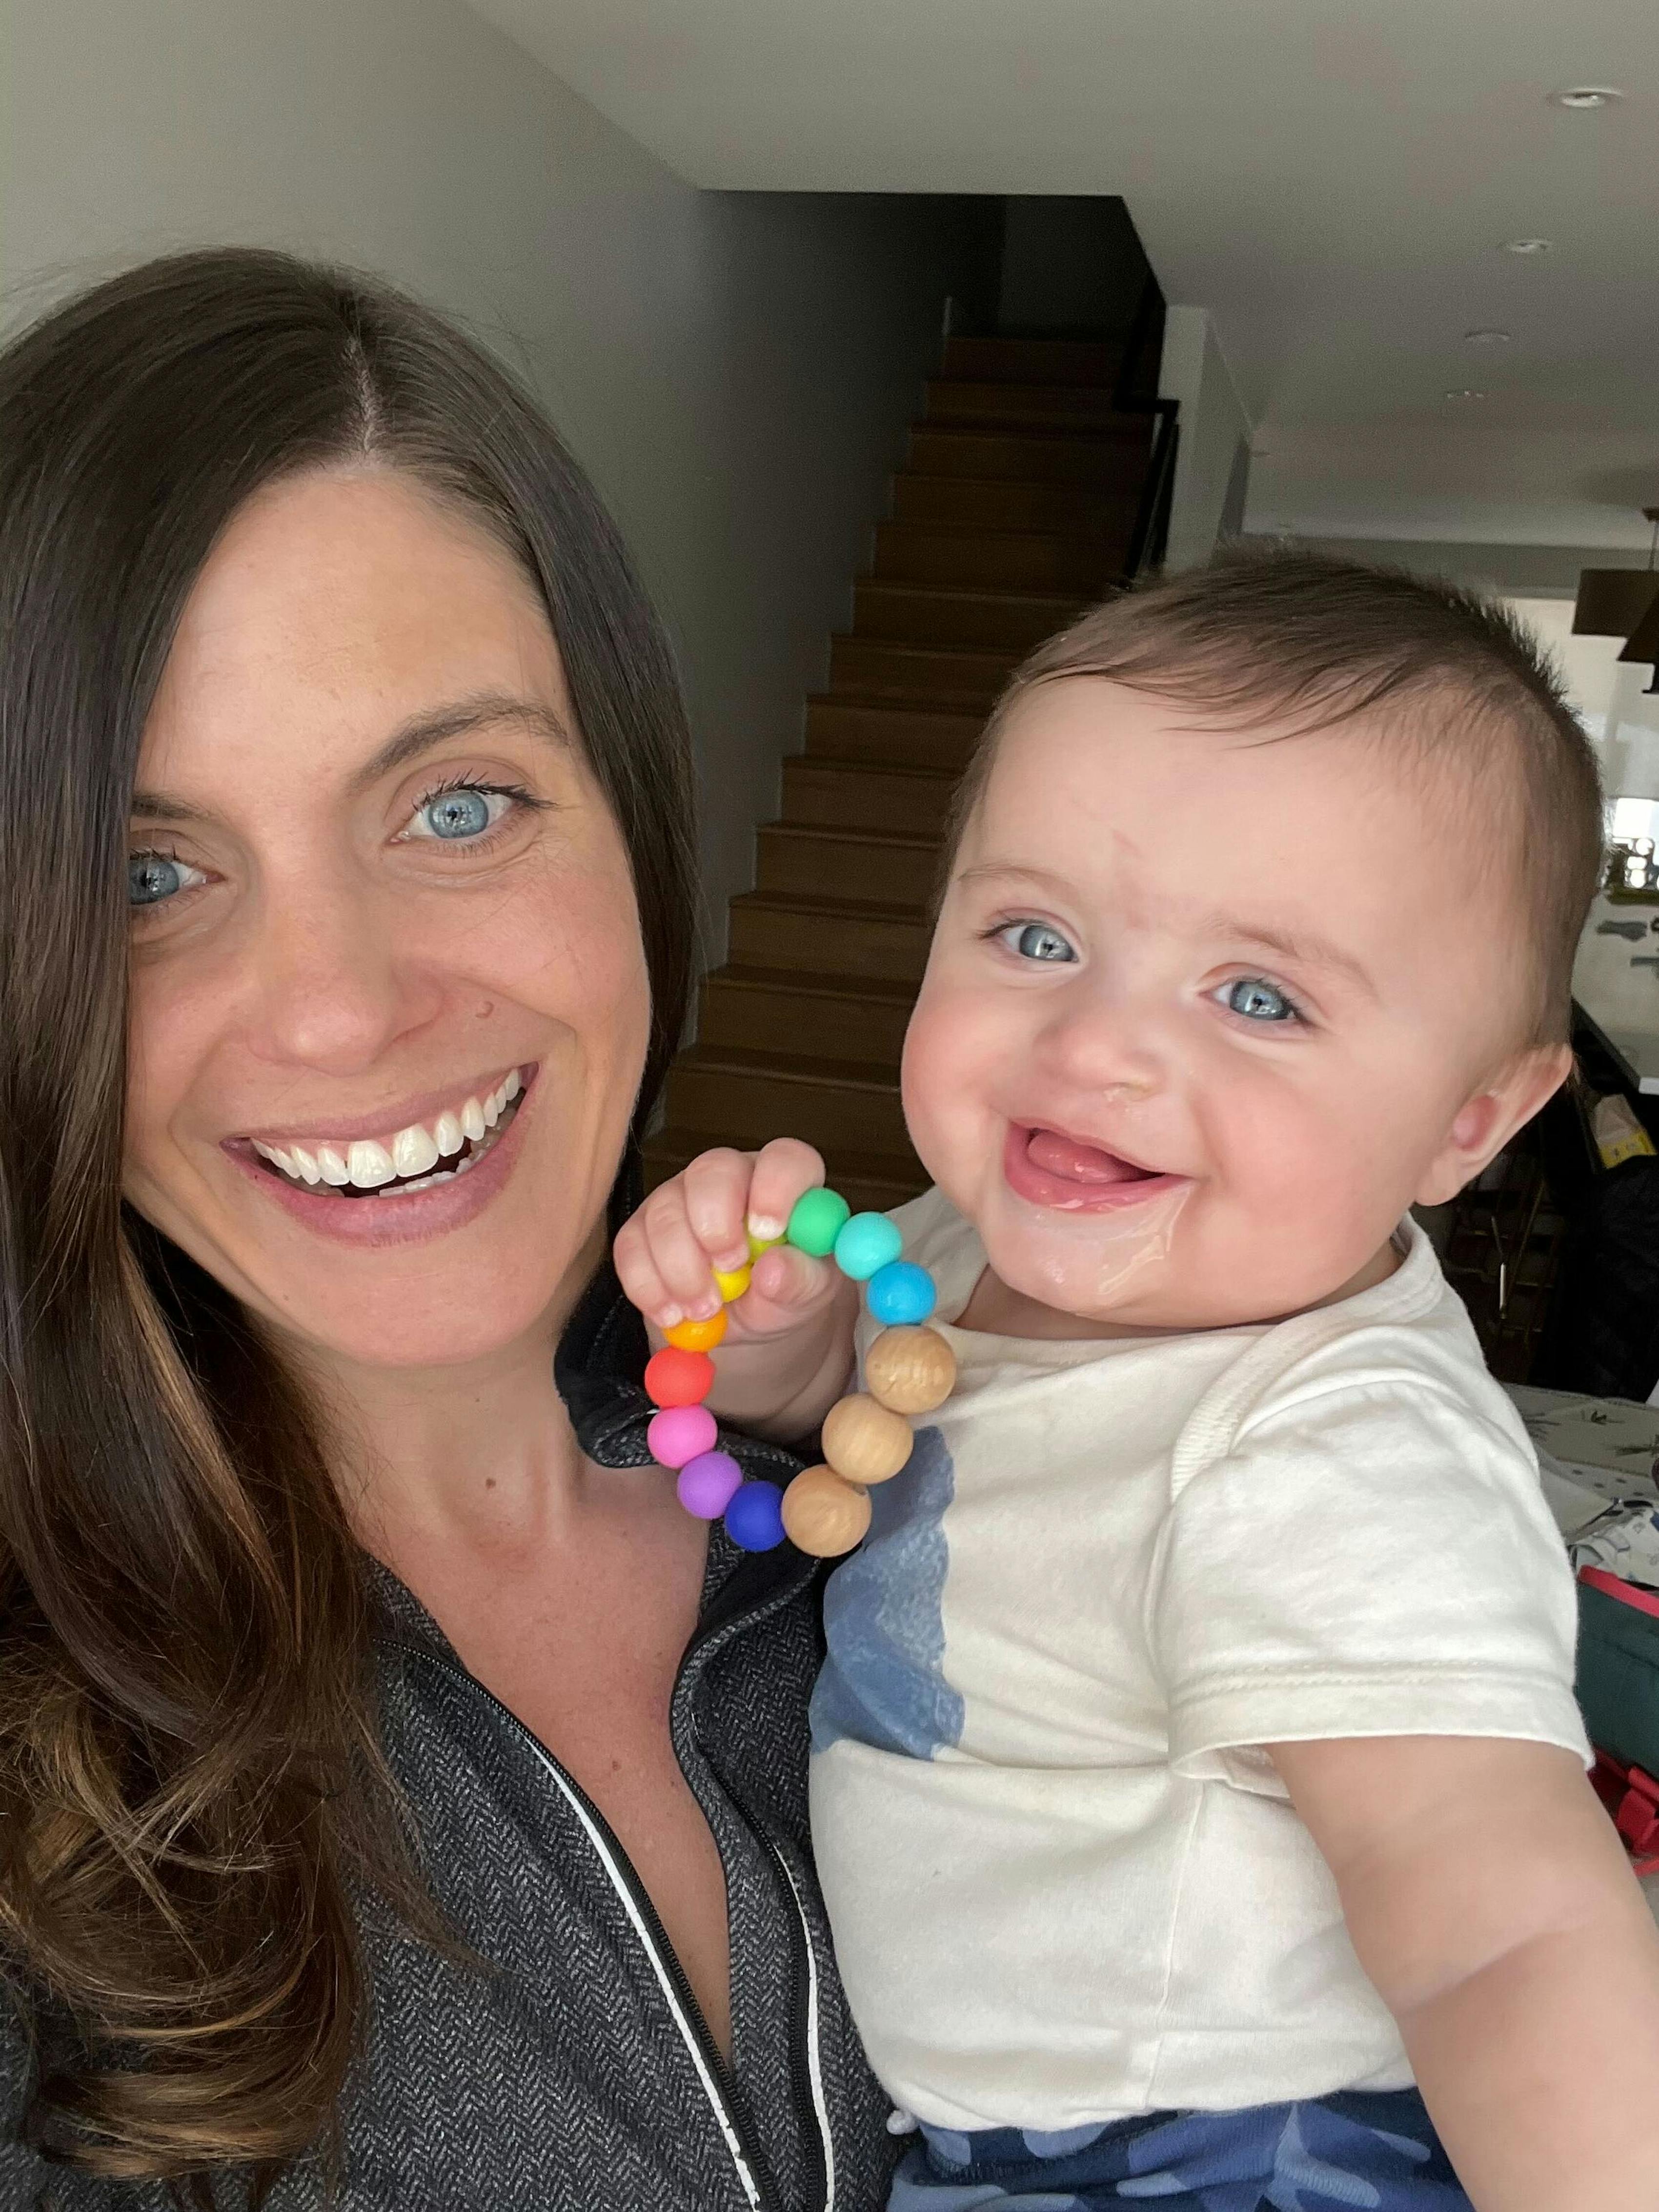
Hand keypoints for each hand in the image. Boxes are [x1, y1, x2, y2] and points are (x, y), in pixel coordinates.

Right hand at [613, 1140, 857, 1435]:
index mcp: (784, 1180)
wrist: (744, 1320)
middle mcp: (730, 1176)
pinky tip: (672, 1313)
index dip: (775, 1188)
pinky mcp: (642, 1228)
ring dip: (681, 1269)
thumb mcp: (809, 1293)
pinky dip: (648, 1286)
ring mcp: (680, 1197)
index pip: (784, 1159)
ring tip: (705, 1311)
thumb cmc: (785, 1290)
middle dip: (715, 1225)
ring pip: (666, 1212)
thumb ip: (801, 1280)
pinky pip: (630, 1247)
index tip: (766, 1233)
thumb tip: (774, 1270)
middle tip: (728, 1272)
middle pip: (713, 1171)